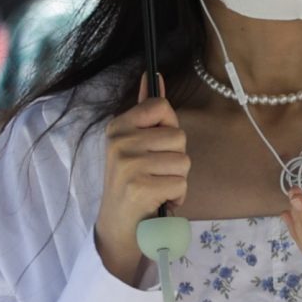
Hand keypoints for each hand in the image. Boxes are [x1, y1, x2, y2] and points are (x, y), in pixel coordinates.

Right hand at [95, 76, 188, 286]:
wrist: (117, 226)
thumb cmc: (132, 182)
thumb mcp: (134, 144)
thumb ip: (146, 112)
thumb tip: (155, 75)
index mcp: (118, 126)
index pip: (161, 106)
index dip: (170, 127)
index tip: (157, 145)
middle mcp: (120, 142)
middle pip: (179, 136)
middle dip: (176, 158)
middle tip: (155, 173)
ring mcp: (129, 164)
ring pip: (183, 161)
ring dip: (178, 180)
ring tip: (158, 187)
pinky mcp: (140, 187)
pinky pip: (181, 183)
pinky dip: (177, 197)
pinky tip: (159, 200)